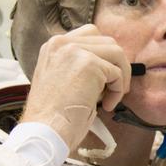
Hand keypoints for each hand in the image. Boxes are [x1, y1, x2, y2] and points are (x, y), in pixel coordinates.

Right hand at [21, 25, 131, 152]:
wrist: (44, 130)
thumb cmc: (52, 115)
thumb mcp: (59, 79)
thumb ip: (76, 65)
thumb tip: (106, 65)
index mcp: (53, 46)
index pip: (89, 35)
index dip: (103, 55)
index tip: (105, 76)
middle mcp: (62, 43)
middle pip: (106, 41)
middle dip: (116, 64)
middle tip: (114, 87)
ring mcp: (76, 51)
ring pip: (116, 53)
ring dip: (121, 76)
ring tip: (111, 97)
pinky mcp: (90, 64)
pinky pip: (117, 73)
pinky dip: (118, 91)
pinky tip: (107, 106)